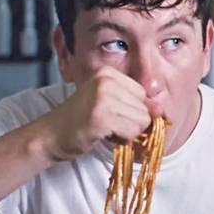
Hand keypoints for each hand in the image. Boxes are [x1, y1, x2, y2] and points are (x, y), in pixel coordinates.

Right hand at [39, 67, 159, 160]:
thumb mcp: (109, 106)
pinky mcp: (102, 116)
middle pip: (145, 108)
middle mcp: (106, 80)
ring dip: (125, 133)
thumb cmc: (80, 122)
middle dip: (129, 123)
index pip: (142, 94)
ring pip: (141, 121)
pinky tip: (101, 134)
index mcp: (107, 73)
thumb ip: (135, 106)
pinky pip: (132, 132)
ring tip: (103, 128)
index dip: (132, 110)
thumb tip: (163, 111)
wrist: (51, 135)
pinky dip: (121, 139)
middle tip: (104, 124)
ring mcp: (103, 97)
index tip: (110, 114)